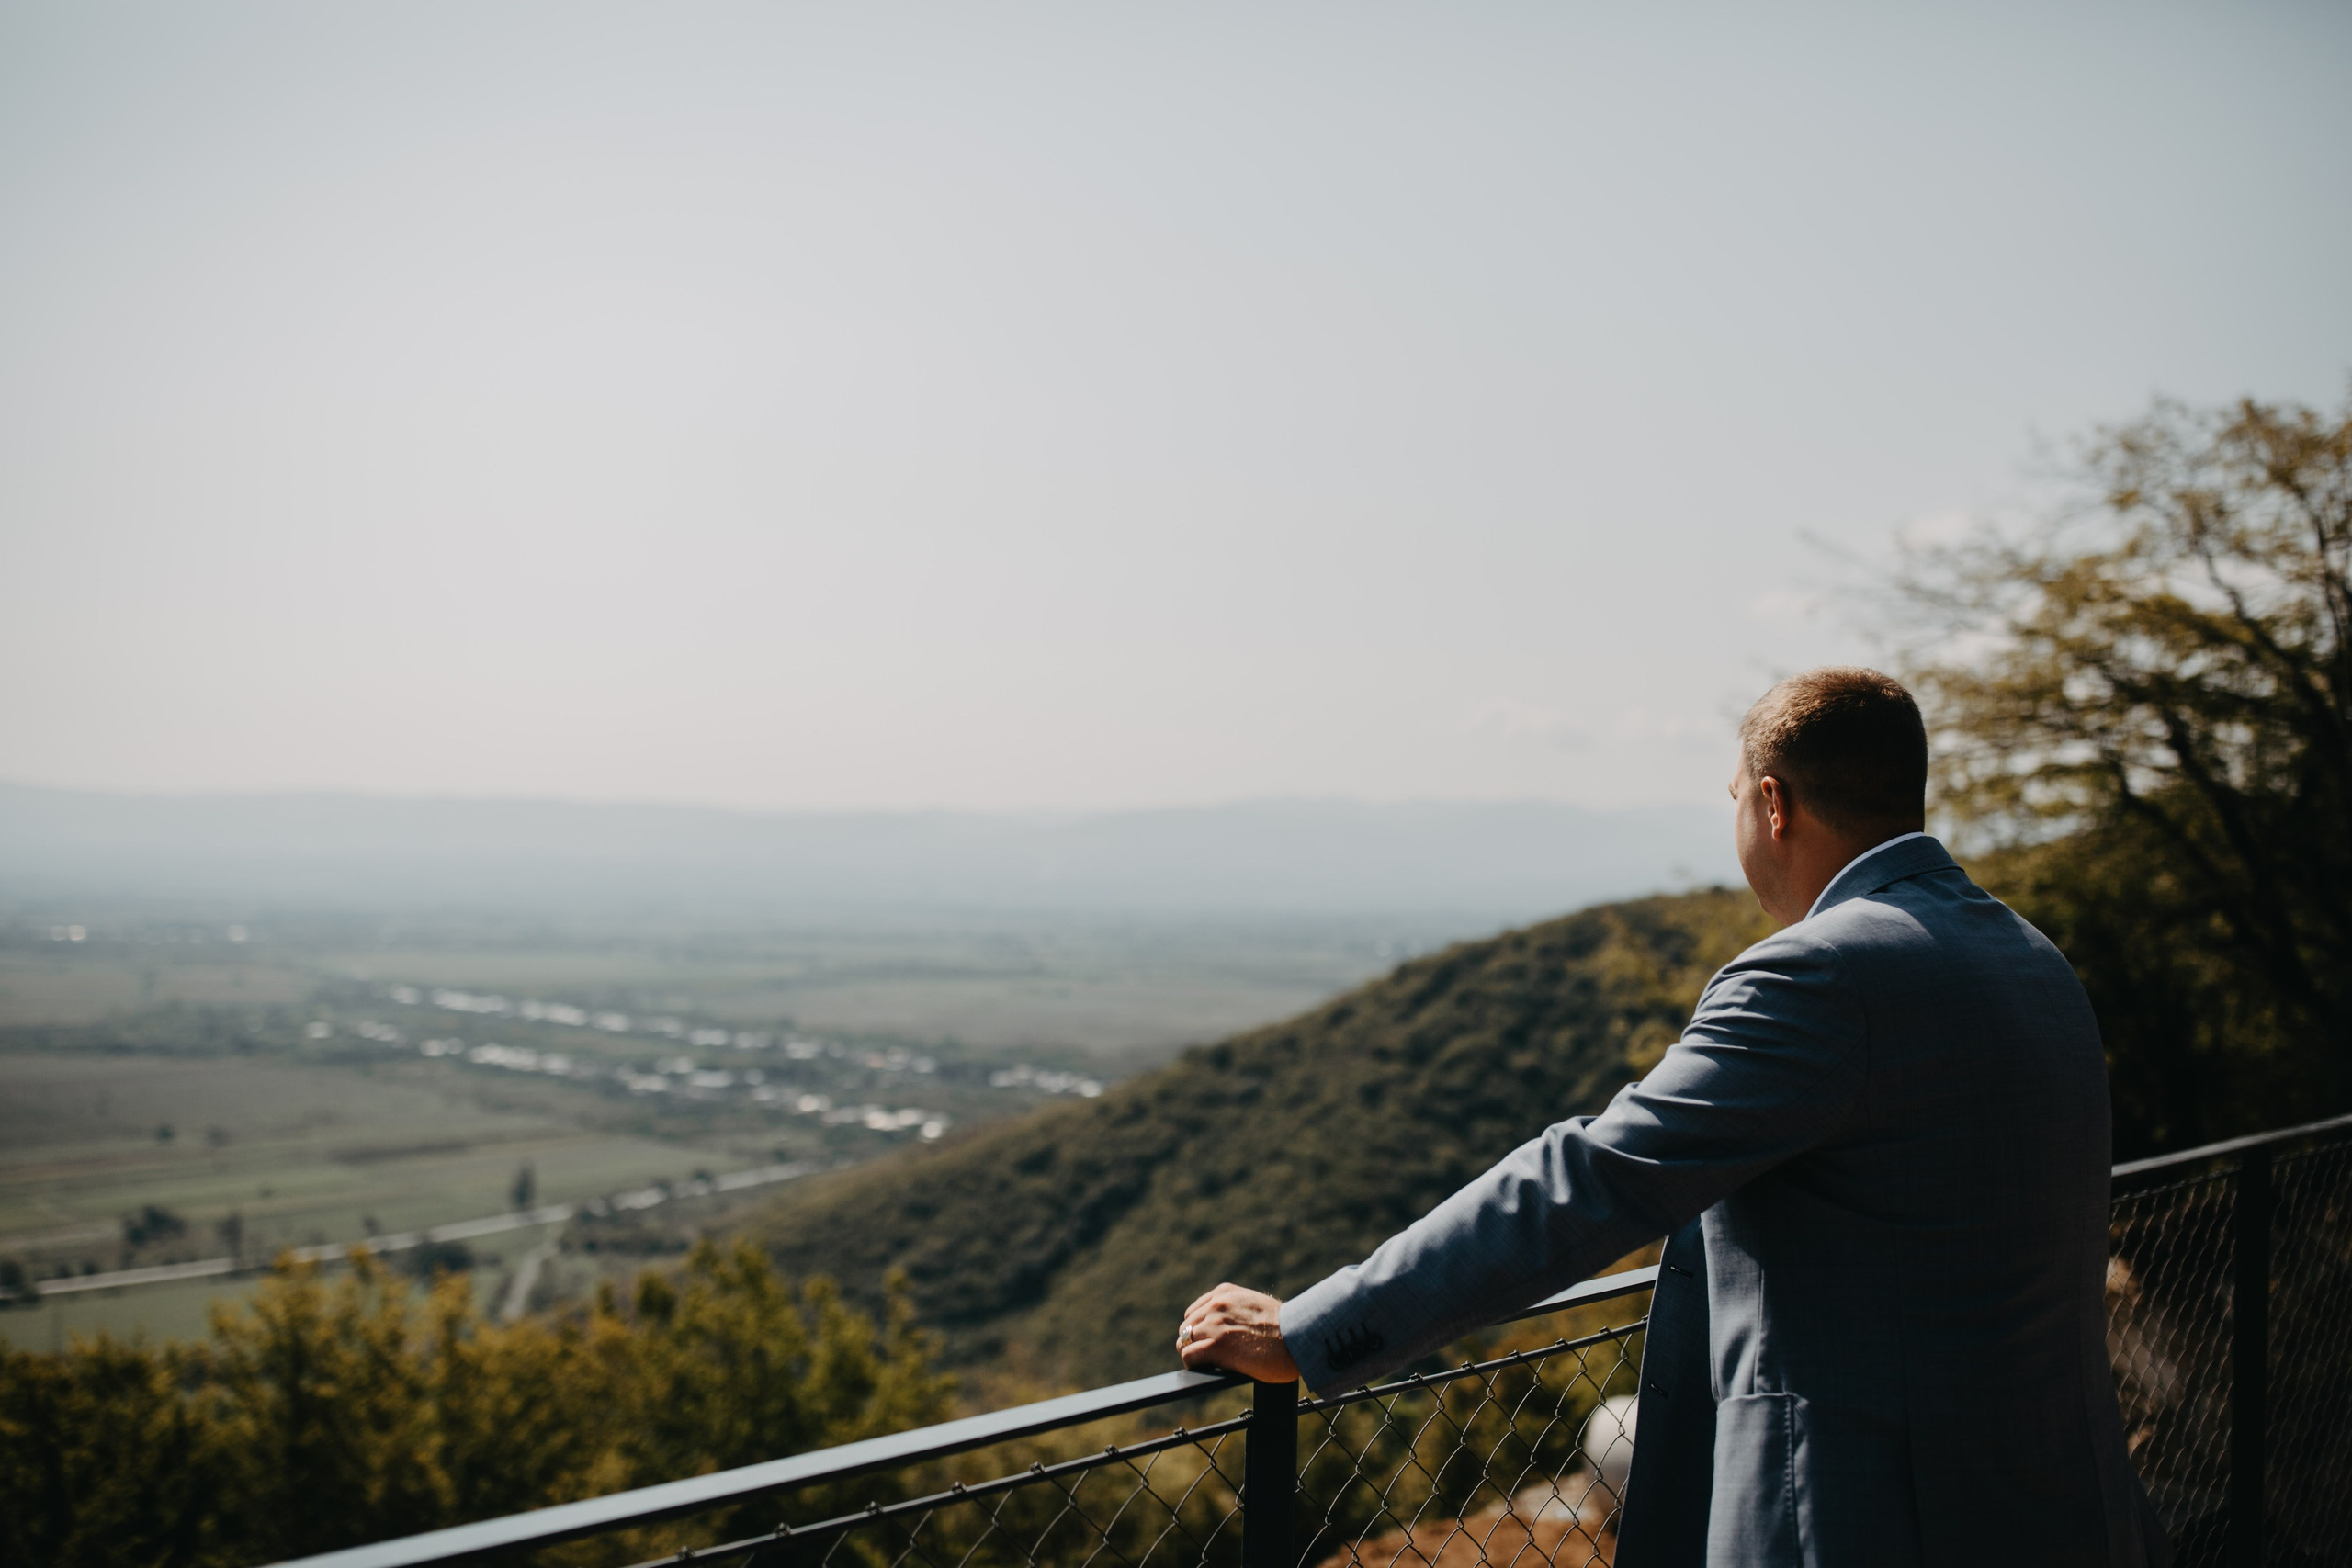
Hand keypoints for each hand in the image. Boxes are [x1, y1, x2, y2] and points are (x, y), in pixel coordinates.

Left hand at [1176, 1283, 1300, 1382]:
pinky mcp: (1217, 1346)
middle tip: (1207, 1356)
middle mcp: (1216, 1305)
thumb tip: (1226, 1327)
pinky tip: (1206, 1368)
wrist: (1299, 1339)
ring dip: (1193, 1353)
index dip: (1199, 1329)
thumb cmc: (1286, 1328)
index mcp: (1225, 1293)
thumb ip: (1237, 1310)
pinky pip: (1189, 1356)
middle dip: (1195, 1341)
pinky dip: (1193, 1364)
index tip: (1207, 1341)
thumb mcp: (1257, 1305)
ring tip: (1207, 1364)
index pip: (1195, 1311)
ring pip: (1184, 1341)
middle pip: (1187, 1327)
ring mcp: (1215, 1325)